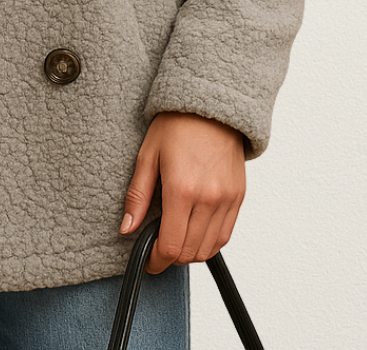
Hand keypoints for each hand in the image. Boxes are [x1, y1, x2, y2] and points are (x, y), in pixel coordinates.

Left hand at [121, 111, 245, 272]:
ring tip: (175, 239)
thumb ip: (138, 196)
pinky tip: (195, 232)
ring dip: (190, 253)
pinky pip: (225, 235)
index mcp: (181, 189)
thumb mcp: (147, 155)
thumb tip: (127, 228)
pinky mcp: (239, 197)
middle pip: (190, 252)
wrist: (210, 105)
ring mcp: (227, 200)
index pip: (171, 247)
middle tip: (157, 249)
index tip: (148, 261)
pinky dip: (209, 242)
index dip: (156, 261)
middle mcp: (208, 199)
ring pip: (209, 249)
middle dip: (171, 258)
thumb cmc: (176, 125)